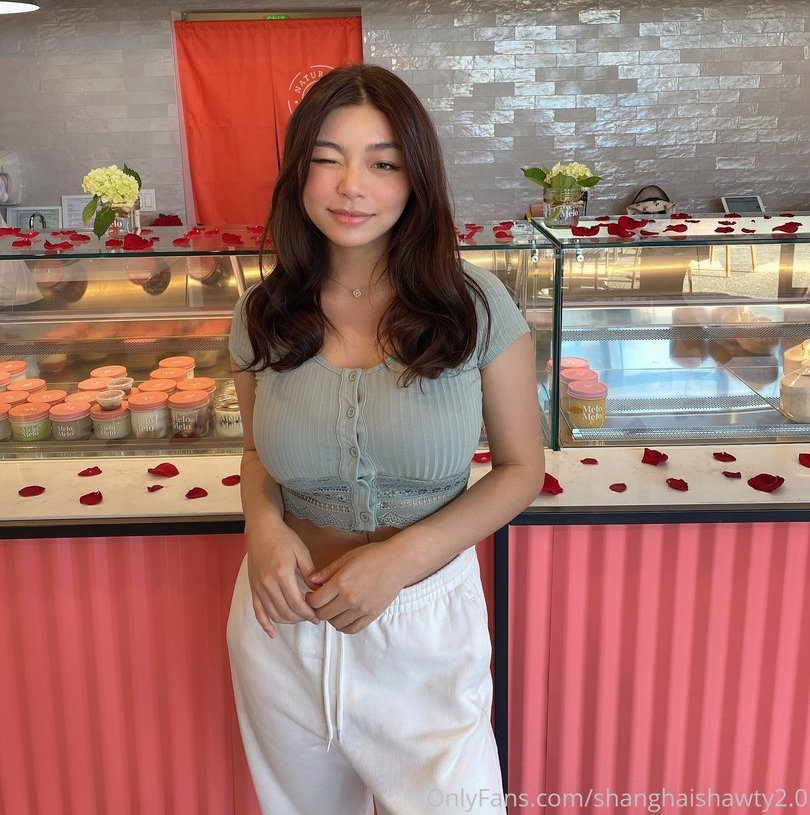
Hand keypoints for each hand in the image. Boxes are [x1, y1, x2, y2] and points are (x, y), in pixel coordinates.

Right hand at [245, 522, 320, 637]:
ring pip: (273, 614)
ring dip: (288, 621)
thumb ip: (310, 573)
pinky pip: (257, 611)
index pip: (296, 603)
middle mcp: (268, 583)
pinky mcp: (253, 588)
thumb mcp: (301, 552)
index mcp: (282, 573)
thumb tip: (319, 591)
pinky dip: (265, 624)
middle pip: (285, 611)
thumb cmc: (283, 538)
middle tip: (311, 617)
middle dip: (300, 618)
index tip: (317, 616)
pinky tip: (272, 633)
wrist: (261, 530)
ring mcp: (258, 587)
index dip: (308, 613)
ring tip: (299, 618)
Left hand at [305, 542, 406, 633]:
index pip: (315, 601)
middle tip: (321, 601)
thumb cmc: (373, 555)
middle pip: (323, 614)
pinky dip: (344, 626)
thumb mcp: (347, 558)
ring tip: (333, 607)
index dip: (310, 599)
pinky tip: (343, 616)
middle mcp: (350, 598)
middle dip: (318, 608)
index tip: (312, 594)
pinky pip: (352, 629)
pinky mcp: (372, 615)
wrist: (399, 561)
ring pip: (336, 623)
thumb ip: (327, 571)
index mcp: (341, 582)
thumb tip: (311, 580)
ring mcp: (362, 609)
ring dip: (331, 617)